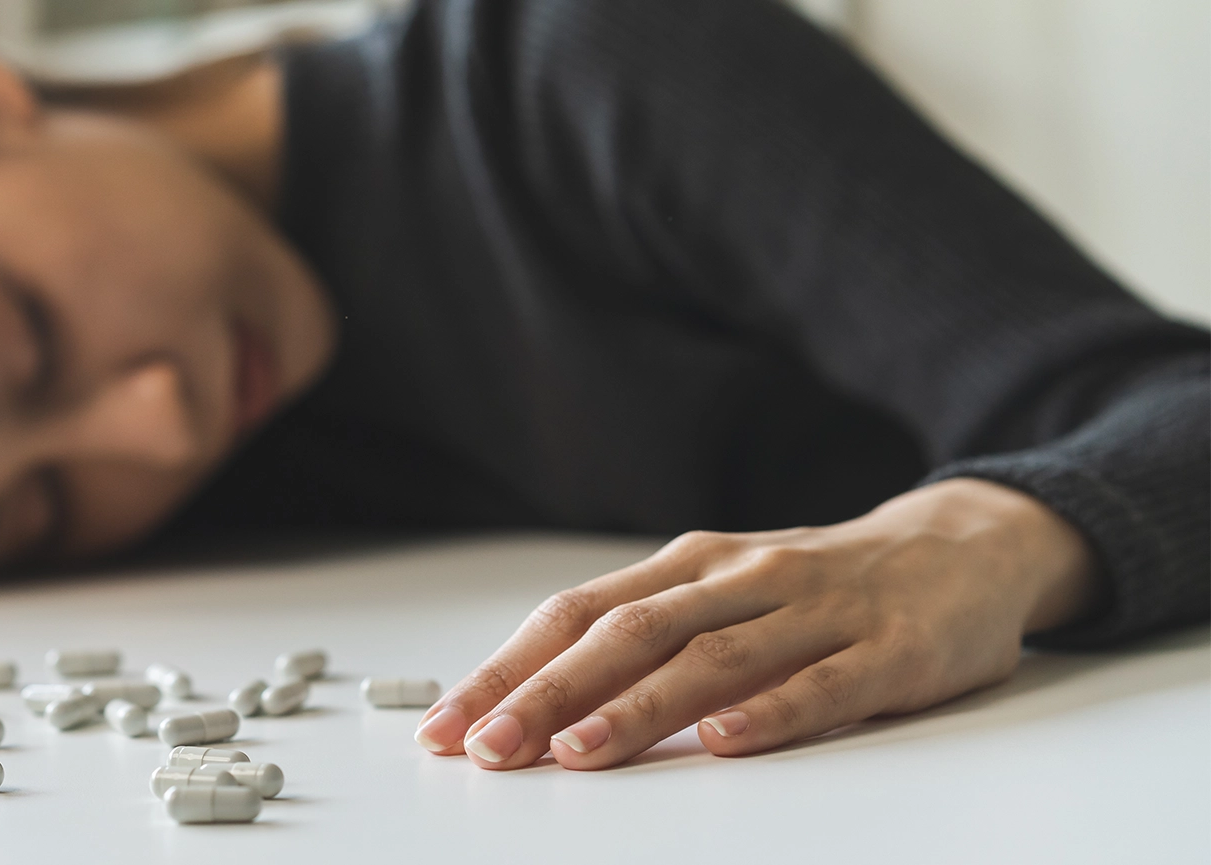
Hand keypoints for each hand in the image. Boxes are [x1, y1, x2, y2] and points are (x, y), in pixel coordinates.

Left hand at [415, 478, 1097, 768]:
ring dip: (637, 709)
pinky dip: (769, 713)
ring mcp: (816, 610)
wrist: (964, 546)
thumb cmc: (818, 587)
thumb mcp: (722, 596)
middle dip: (548, 694)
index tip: (449, 725)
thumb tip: (531, 702)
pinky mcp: (890, 650)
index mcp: (687, 567)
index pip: (577, 615)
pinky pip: (822, 683)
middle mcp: (740, 578)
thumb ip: (643, 641)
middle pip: (628, 635)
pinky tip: (723, 742)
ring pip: (712, 659)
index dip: (508, 669)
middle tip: (490, 749)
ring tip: (578, 753)